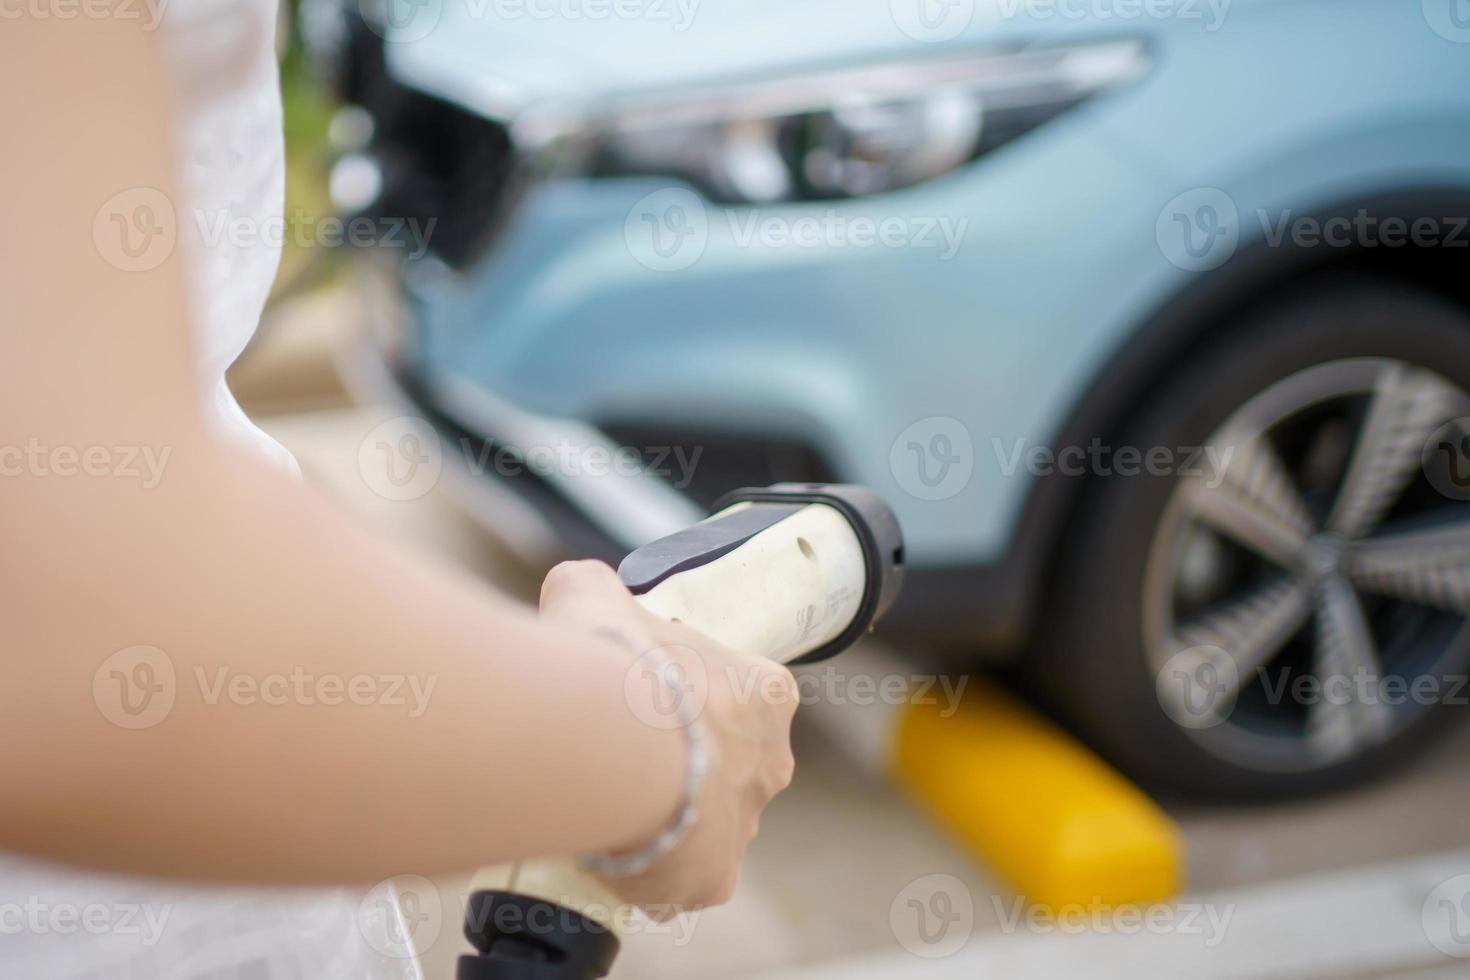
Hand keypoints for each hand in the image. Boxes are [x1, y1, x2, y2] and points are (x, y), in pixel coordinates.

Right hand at [539, 560, 797, 917]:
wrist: (606, 746)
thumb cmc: (614, 667)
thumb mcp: (593, 596)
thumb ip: (593, 589)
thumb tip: (576, 587)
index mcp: (764, 692)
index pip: (742, 693)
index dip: (689, 694)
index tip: (646, 695)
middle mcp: (770, 760)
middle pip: (728, 761)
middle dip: (681, 759)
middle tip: (621, 751)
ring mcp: (745, 823)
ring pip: (707, 823)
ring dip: (666, 816)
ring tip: (606, 802)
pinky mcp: (715, 878)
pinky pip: (686, 881)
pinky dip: (653, 875)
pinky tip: (612, 854)